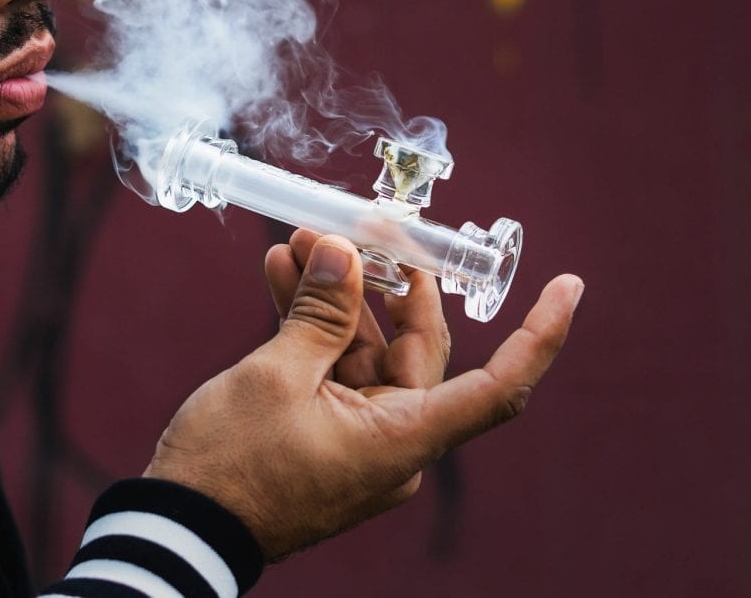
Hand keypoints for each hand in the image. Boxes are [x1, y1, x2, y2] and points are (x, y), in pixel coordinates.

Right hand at [144, 229, 583, 561]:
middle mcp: (395, 440)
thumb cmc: (231, 468)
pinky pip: (334, 368)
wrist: (181, 527)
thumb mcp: (275, 376)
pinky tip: (286, 275)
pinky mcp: (326, 433)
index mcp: (403, 438)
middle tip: (361, 223)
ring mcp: (360, 438)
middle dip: (388, 279)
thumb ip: (320, 311)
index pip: (497, 386)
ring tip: (299, 241)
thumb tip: (343, 251)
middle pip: (418, 347)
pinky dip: (314, 325)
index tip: (569, 286)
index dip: (538, 336)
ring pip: (366, 349)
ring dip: (336, 295)